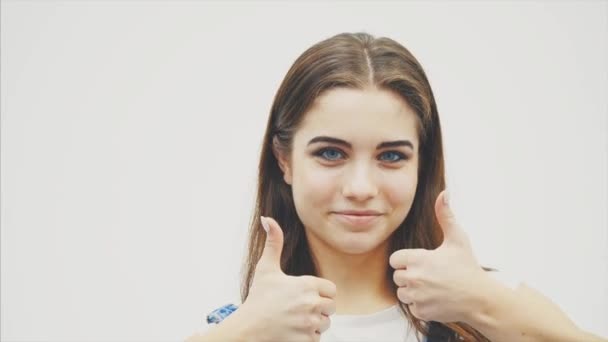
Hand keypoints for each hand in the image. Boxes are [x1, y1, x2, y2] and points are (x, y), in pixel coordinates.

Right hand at [238, 216, 336, 341]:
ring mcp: (310, 323)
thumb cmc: (258, 298)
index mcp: (307, 285)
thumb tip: (267, 218)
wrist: (248, 329)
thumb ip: (273, 242)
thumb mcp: (266, 268)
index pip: (331, 290)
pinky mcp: (307, 340)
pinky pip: (318, 338)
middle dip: (319, 308)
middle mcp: (312, 304)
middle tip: (299, 308)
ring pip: (325, 323)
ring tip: (295, 319)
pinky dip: (308, 336)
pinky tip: (293, 330)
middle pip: (331, 307)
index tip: (305, 294)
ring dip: (314, 323)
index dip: (320, 292)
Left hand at [389, 190, 486, 322]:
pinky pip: (412, 306)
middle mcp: (414, 279)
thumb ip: (445, 215)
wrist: (481, 298)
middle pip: (397, 276)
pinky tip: (435, 298)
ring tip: (432, 286)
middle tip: (429, 274)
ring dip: (413, 290)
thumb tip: (444, 193)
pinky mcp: (421, 312)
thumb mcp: (457, 239)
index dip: (406, 260)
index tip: (420, 261)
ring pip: (402, 292)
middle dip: (409, 275)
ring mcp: (417, 297)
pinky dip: (420, 304)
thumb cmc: (468, 267)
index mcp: (418, 260)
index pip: (394, 259)